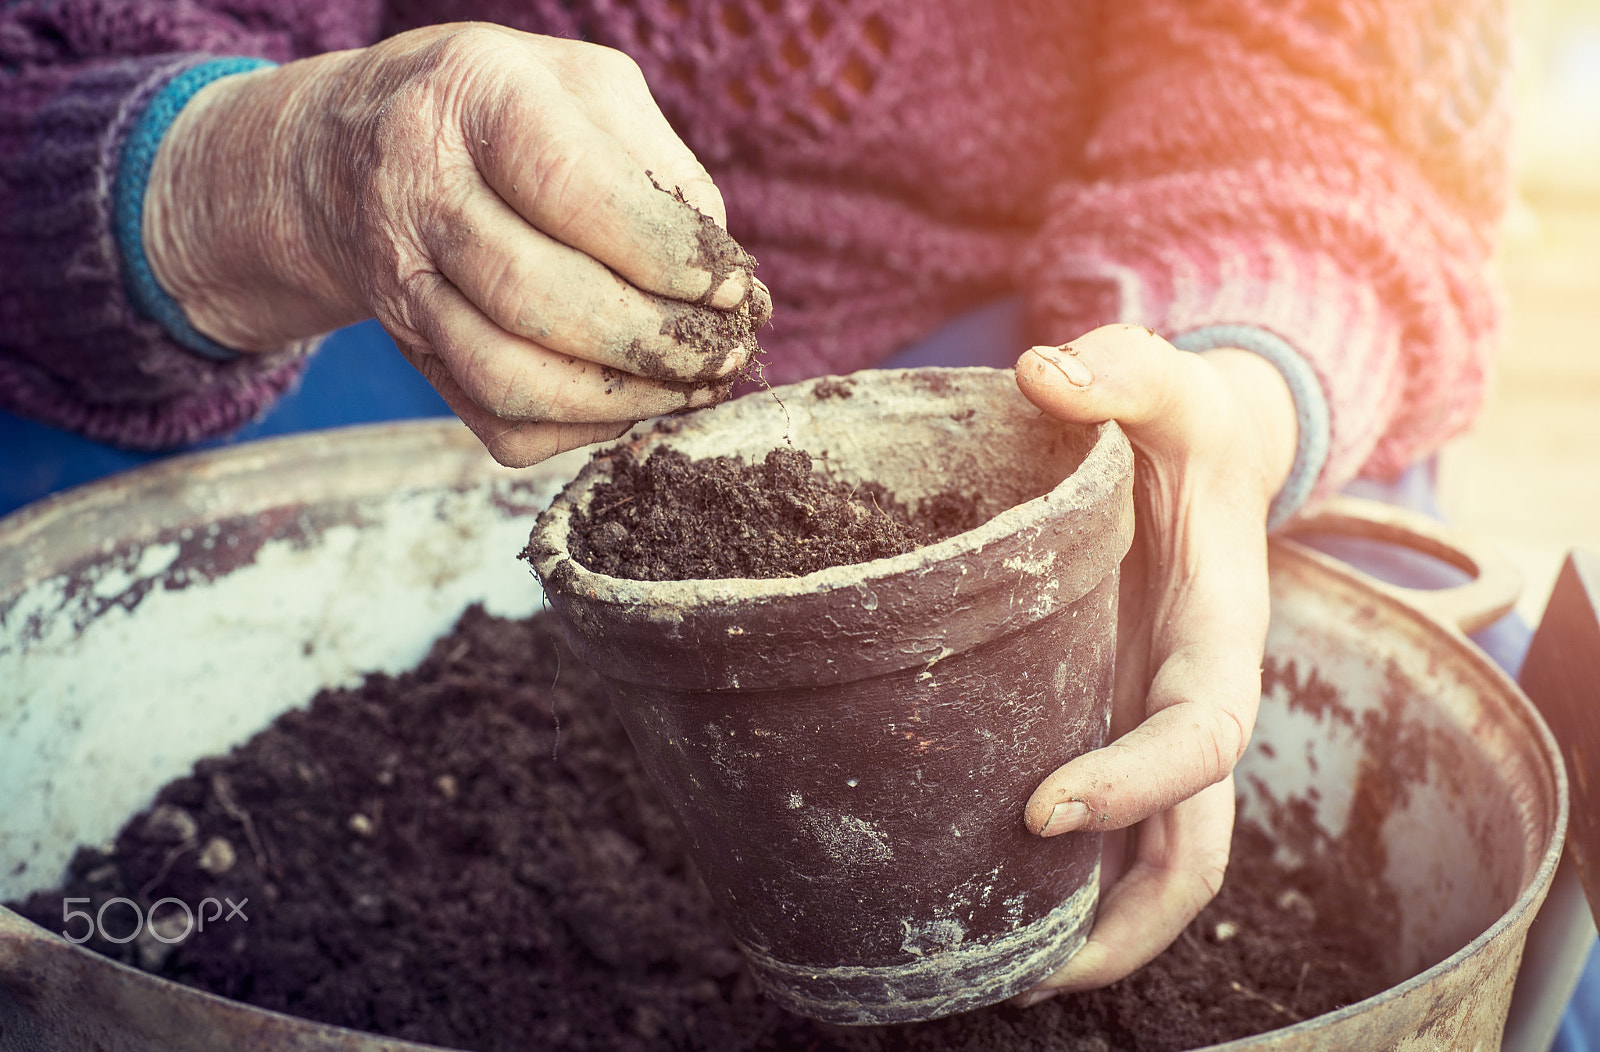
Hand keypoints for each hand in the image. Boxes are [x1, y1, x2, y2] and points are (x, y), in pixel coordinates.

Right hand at [144, 24, 767, 465]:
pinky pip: (502, 423)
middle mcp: (415, 192)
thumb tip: (728, 278)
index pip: (570, 186)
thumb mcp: (583, 88)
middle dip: (656, 338)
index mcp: (470, 99)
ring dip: (625, 398)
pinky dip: (585, 428)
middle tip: (729, 346)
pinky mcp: (413, 354)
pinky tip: (639, 400)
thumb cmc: (502, 114)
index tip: (732, 281)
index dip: (665, 248)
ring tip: (699, 382)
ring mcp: (401, 284)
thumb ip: (663, 165)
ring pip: (512, 378)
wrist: (349, 151)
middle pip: (537, 295)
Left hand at [1009, 324, 1297, 998]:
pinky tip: (983, 898)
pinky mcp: (1112, 724)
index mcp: (1218, 635)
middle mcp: (1193, 700)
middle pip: (1193, 849)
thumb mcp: (1164, 383)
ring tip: (988, 971)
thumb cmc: (1182, 424)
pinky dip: (1065, 882)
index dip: (1140, 782)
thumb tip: (1043, 371)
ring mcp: (1153, 724)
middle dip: (1123, 922)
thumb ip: (1118, 372)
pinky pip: (1109, 831)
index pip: (1205, 736)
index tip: (1042, 808)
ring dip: (1092, 932)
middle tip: (1017, 967)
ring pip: (1155, 865)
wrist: (1200, 456)